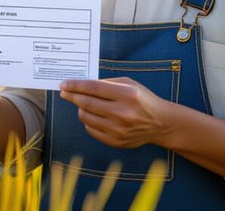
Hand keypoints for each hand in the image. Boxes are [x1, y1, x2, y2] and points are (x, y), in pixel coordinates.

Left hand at [59, 77, 174, 148]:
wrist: (160, 123)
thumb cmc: (142, 99)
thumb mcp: (129, 84)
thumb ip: (106, 83)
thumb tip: (81, 85)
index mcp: (127, 95)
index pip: (94, 88)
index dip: (76, 86)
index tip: (64, 84)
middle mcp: (122, 113)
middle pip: (87, 103)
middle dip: (72, 96)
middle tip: (64, 92)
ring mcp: (118, 130)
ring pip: (86, 117)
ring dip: (80, 109)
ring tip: (84, 104)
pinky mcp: (116, 141)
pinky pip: (91, 129)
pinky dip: (88, 121)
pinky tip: (94, 115)